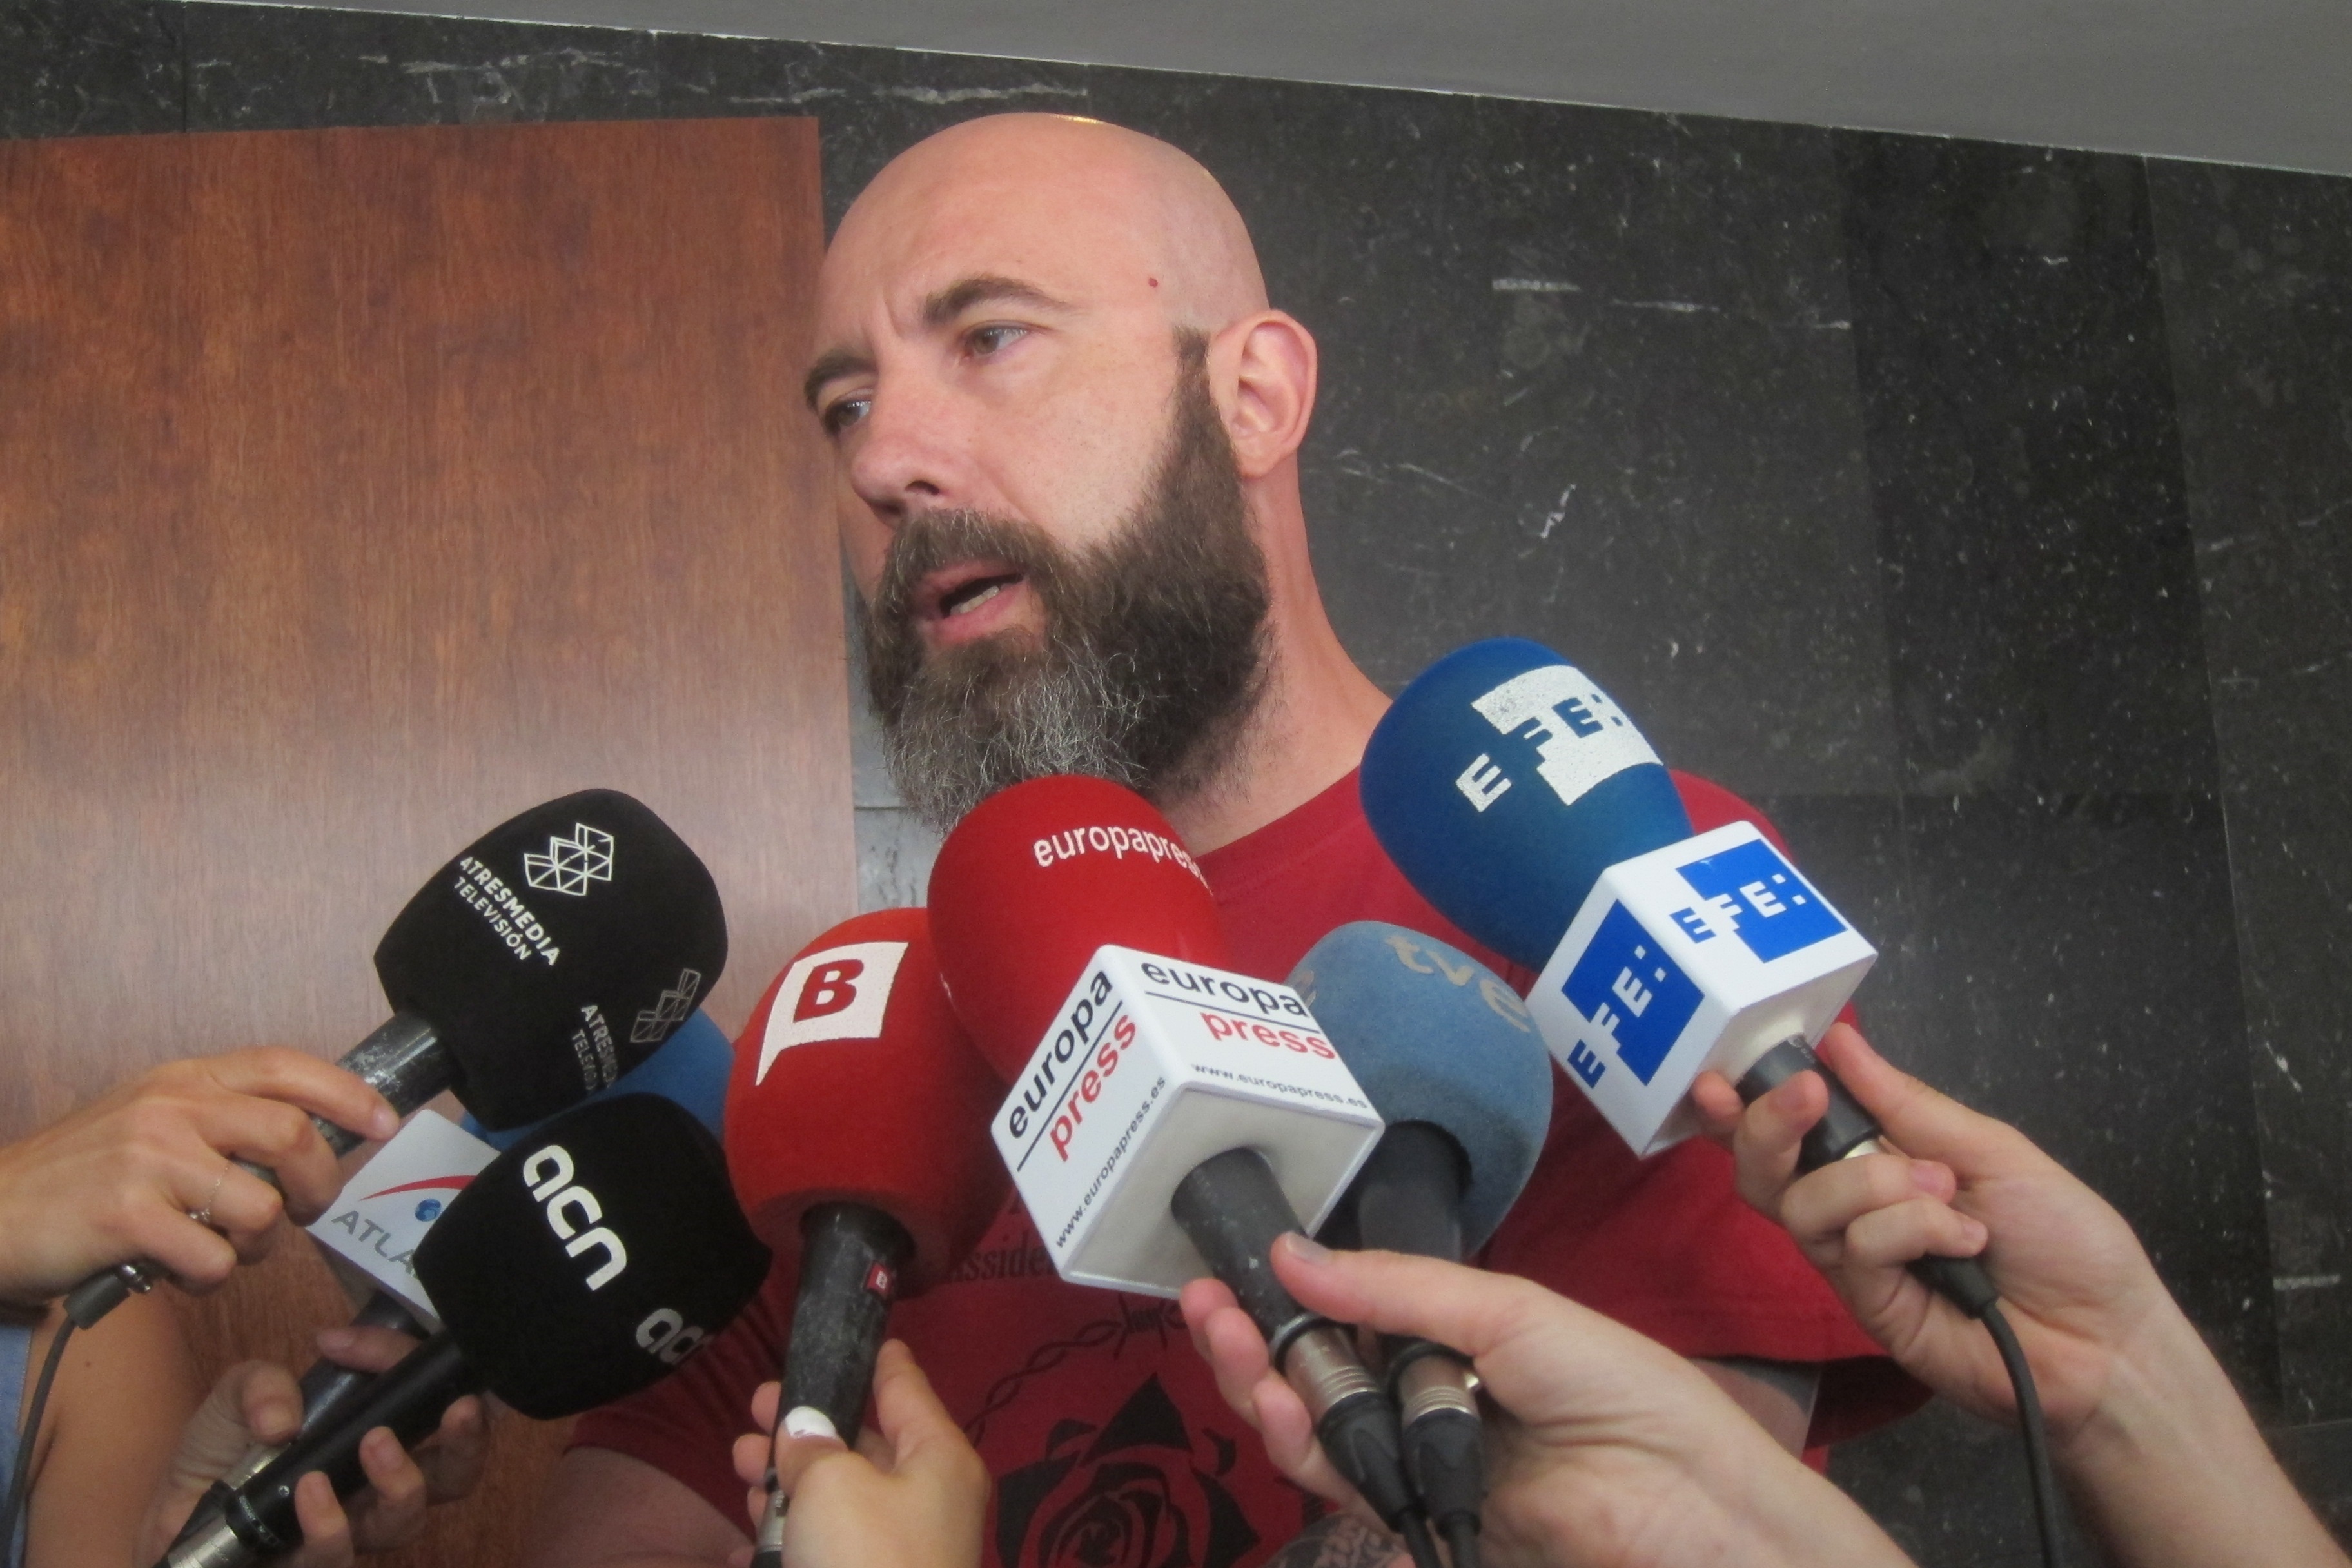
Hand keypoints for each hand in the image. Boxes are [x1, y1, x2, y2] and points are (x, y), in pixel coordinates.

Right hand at [0, 1048, 397, 1302]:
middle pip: (294, 1136)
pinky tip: (181, 1272)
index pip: (286, 1066)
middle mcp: (170, 1107)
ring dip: (259, 1244)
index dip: (348, 1093)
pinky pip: (215, 1257)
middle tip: (308, 1212)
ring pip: (262, 1207)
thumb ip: (224, 1119)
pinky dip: (212, 1278)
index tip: (384, 1123)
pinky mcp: (127, 1216)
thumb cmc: (83, 1176)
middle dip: (320, 1185)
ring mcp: (148, 1158)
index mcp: (184, 1078)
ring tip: (224, 1249)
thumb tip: (315, 1135)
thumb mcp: (153, 1121)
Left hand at [135, 1324, 490, 1562]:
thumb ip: (266, 1382)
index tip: (376, 1347)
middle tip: (457, 1411)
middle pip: (455, 1475)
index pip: (431, 1398)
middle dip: (469, 1443)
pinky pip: (338, 1558)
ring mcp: (350, 1531)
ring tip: (375, 1444)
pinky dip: (331, 1524)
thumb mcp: (241, 1393)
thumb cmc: (221, 1449)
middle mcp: (378, 1485)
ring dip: (403, 1482)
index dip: (425, 1367)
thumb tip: (290, 1414)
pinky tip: (310, 1491)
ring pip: (406, 1522)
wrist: (171, 1510)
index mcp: (379, 1432)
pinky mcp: (310, 1564)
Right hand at [727, 1341, 987, 1567]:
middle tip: (754, 1409)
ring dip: (788, 1484)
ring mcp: (901, 1553)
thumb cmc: (866, 1562)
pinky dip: (787, 1544)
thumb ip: (812, 1447)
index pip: (904, 1384)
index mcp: (937, 1457)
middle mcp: (927, 1499)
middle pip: (864, 1444)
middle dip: (805, 1427)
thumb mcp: (832, 1485)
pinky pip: (826, 1553)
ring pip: (839, 1500)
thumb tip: (802, 1432)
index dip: (867, 1357)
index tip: (834, 1334)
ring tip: (739, 1464)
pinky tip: (743, 1546)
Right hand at [1188, 1236, 1909, 1567]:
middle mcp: (1422, 1399)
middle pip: (1311, 1376)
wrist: (1690, 1500)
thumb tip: (1292, 1253)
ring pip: (1313, 1433)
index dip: (1283, 1295)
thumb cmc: (1623, 1389)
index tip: (1231, 1265)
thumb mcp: (1509, 1311)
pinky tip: (1284, 1406)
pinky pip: (1346, 1483)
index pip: (1344, 1315)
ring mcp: (1418, 1461)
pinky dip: (1305, 1446)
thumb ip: (1397, 1289)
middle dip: (1251, 1343)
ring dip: (1263, 1389)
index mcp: (1448, 1338)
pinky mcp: (1420, 1517)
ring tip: (1231, 1344)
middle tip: (1206, 1303)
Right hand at [1689, 1023, 2170, 1444]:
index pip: (1789, 1131)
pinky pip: (1854, 1248)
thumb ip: (1907, 1103)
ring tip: (1945, 1191)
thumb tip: (1840, 1039)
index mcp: (1878, 1160)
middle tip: (1808, 1096)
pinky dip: (1911, 1228)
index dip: (1745, 1105)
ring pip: (1802, 1205)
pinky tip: (1966, 1243)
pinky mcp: (1870, 1307)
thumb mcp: (1991, 1148)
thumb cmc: (2064, 1236)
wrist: (2108, 1336)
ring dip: (1873, 1182)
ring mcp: (1857, 1262)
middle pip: (1763, 1171)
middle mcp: (1853, 1209)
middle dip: (1769, 1125)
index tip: (1721, 1075)